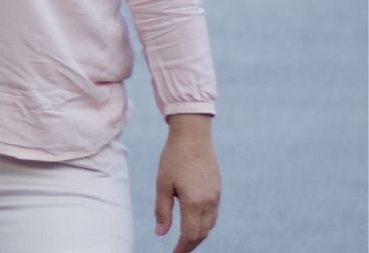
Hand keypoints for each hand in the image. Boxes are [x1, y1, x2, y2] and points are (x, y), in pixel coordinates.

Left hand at [154, 115, 219, 251]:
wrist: (193, 136)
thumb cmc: (173, 158)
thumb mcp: (162, 185)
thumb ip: (162, 211)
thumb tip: (161, 233)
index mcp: (194, 203)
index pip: (190, 235)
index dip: (182, 247)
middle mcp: (209, 203)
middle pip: (202, 233)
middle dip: (191, 244)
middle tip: (179, 250)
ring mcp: (216, 196)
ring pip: (210, 225)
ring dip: (199, 234)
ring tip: (186, 239)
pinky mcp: (218, 190)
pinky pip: (213, 214)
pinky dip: (204, 223)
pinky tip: (195, 221)